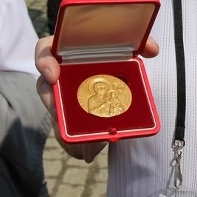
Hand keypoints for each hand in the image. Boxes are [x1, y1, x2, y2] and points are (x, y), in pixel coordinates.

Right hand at [34, 35, 159, 161]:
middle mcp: (62, 73)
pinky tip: (87, 152)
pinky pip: (65, 131)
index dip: (44, 62)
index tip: (53, 76)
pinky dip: (74, 142)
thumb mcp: (125, 47)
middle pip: (46, 88)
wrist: (118, 74)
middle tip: (61, 117)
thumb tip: (152, 50)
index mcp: (69, 51)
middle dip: (53, 104)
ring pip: (56, 114)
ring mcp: (64, 95)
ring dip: (64, 130)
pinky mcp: (70, 116)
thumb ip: (138, 43)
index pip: (44, 51)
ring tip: (80, 144)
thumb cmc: (115, 55)